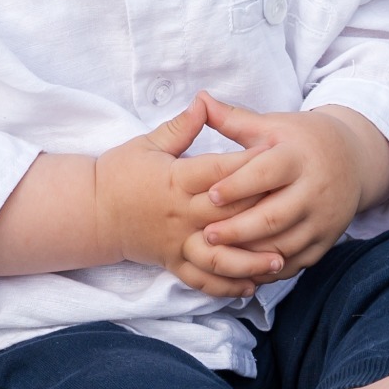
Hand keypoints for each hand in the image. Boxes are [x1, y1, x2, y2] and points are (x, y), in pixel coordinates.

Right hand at [101, 95, 284, 297]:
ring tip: (278, 261)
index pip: (218, 172)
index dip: (248, 164)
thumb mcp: (148, 143)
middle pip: (227, 214)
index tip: (276, 156)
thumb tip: (204, 101)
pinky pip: (201, 279)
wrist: (92, 212)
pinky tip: (251, 286)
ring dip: (249, 260)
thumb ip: (180, 127)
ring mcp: (177, 242)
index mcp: (175, 180)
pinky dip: (225, 286)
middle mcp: (180, 214)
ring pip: (217, 256)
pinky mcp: (173, 262)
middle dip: (260, 212)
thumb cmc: (121, 172)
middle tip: (295, 209)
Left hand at [190, 94, 388, 279]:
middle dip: (238, 229)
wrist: (354, 158)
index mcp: (298, 156)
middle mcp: (315, 189)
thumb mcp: (272, 125)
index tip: (209, 194)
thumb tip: (199, 99)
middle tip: (205, 235)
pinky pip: (297, 262)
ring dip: (250, 254)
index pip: (266, 173)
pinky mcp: (326, 240)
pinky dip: (269, 268)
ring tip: (218, 256)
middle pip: (274, 216)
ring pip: (284, 244)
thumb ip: (233, 119)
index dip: (238, 185)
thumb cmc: (301, 139)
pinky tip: (242, 269)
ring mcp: (323, 218)